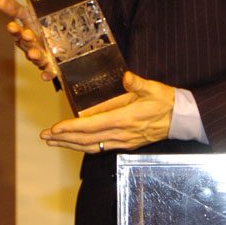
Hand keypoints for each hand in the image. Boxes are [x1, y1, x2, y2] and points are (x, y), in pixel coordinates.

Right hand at [0, 0, 56, 80]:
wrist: (62, 38)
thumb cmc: (41, 25)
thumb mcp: (29, 14)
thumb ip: (15, 8)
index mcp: (25, 32)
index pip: (17, 31)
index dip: (14, 30)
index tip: (11, 26)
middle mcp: (31, 46)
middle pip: (26, 44)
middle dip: (26, 40)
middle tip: (27, 34)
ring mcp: (41, 56)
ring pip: (36, 57)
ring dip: (34, 56)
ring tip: (33, 54)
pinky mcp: (52, 65)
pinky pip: (49, 71)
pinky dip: (47, 74)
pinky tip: (45, 76)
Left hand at [40, 72, 173, 152]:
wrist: (180, 119)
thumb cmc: (165, 101)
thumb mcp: (152, 87)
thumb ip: (137, 83)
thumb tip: (126, 76)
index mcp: (124, 118)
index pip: (92, 126)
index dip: (72, 128)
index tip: (55, 129)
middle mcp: (121, 133)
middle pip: (86, 140)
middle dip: (64, 139)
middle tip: (45, 136)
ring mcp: (123, 141)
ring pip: (92, 146)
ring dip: (71, 145)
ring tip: (54, 142)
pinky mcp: (126, 144)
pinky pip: (101, 147)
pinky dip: (85, 146)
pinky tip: (76, 144)